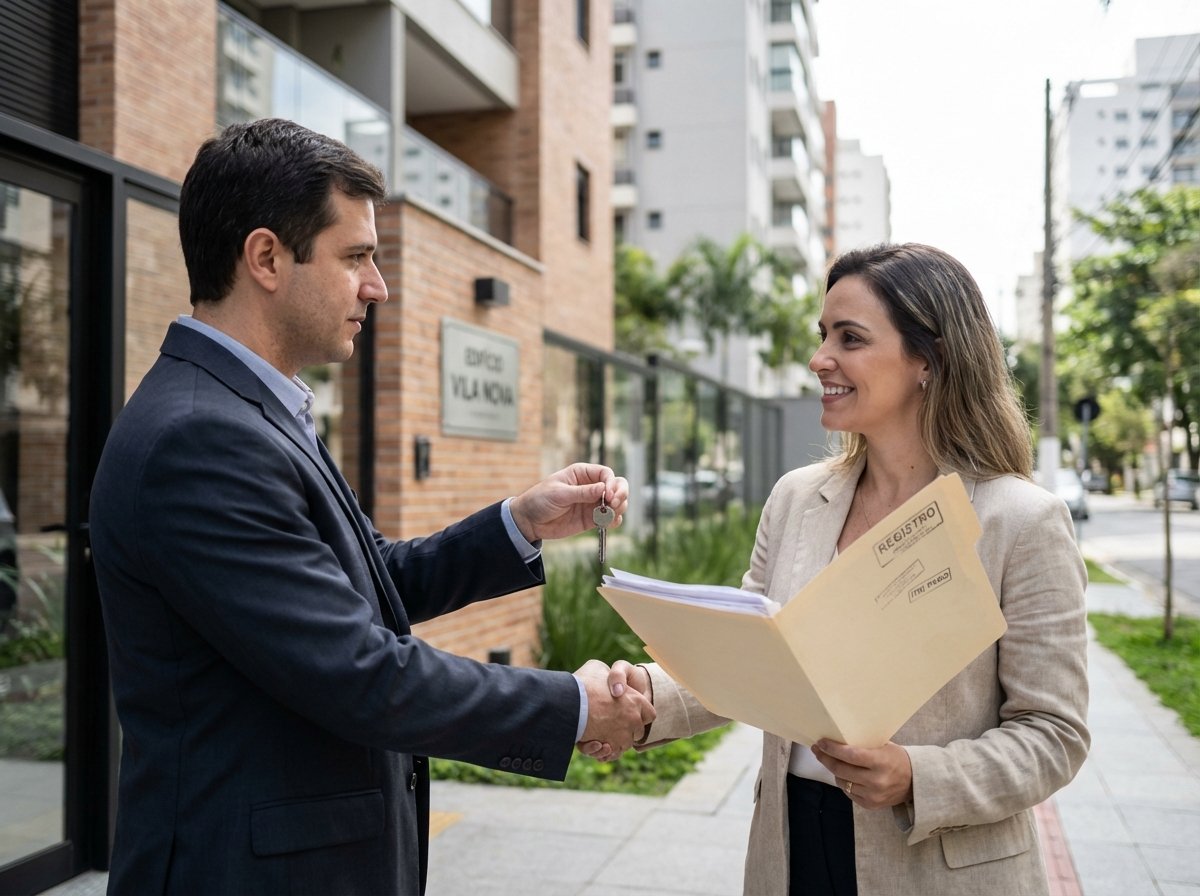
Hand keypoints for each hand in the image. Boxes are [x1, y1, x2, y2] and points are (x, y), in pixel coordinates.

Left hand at [509, 464, 628, 542]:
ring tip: (610, 515)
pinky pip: (610, 518)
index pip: (606, 474)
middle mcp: (591, 486)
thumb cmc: (540, 500)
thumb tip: (603, 489)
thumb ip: (582, 492)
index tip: (609, 495)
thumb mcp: (559, 494)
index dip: (612, 483)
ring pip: (617, 503)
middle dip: (621, 494)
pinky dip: (614, 520)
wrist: (529, 521)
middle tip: (614, 504)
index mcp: (582, 474)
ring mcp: (593, 503)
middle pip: (617, 486)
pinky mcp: (591, 519)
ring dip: (619, 508)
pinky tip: (609, 523)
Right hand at [573, 660, 654, 759]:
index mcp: (636, 700)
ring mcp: (622, 735)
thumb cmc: (583, 682)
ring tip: (599, 734)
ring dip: (613, 742)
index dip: (639, 713)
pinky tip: (595, 743)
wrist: (568, 700)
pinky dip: (602, 751)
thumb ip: (607, 676)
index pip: (649, 714)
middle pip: (638, 732)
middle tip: (611, 723)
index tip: (627, 711)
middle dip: (627, 729)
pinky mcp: (608, 748)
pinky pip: (610, 754)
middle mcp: (633, 719)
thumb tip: (604, 679)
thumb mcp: (597, 668)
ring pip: (624, 745)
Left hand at [812, 739, 912, 810]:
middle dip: (825, 758)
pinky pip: (848, 793)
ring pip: (842, 782)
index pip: (851, 755)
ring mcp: (873, 796)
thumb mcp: (884, 747)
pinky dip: (844, 783)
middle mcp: (876, 781)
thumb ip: (864, 745)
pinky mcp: (870, 805)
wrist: (915, 782)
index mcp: (880, 762)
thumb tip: (837, 737)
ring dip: (834, 771)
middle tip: (817, 749)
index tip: (821, 742)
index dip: (833, 749)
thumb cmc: (897, 759)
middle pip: (841, 770)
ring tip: (832, 761)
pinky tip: (845, 775)